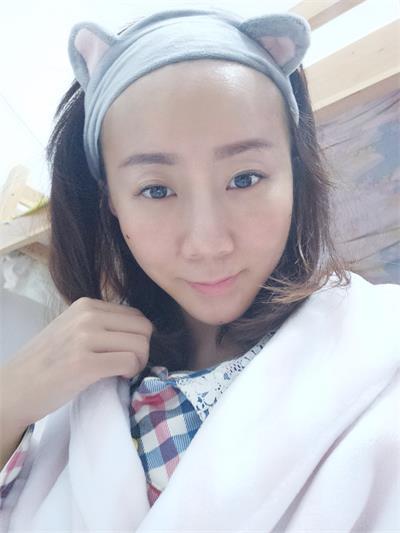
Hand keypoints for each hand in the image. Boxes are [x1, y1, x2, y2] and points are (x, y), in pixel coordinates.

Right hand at [0, 297, 153, 428]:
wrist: (14, 388)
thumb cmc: (46, 362)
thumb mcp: (72, 329)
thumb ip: (100, 324)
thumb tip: (139, 330)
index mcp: (86, 305)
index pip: (135, 315)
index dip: (139, 336)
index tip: (128, 352)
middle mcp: (87, 316)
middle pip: (144, 328)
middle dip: (144, 349)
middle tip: (129, 364)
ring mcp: (85, 338)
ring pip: (140, 345)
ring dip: (139, 362)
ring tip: (123, 371)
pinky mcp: (84, 363)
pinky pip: (129, 362)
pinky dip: (131, 372)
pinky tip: (118, 377)